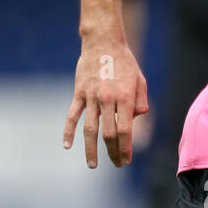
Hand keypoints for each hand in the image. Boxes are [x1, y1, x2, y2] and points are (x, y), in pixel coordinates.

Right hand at [62, 43, 148, 168]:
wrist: (103, 42)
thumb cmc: (125, 63)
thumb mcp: (140, 81)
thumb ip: (140, 103)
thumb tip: (134, 121)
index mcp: (125, 97)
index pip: (125, 130)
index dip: (126, 148)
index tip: (126, 160)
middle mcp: (108, 99)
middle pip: (109, 133)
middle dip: (113, 152)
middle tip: (117, 164)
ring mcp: (91, 96)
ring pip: (90, 129)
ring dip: (91, 149)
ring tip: (93, 165)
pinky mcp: (79, 92)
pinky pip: (72, 115)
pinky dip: (68, 131)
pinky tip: (67, 146)